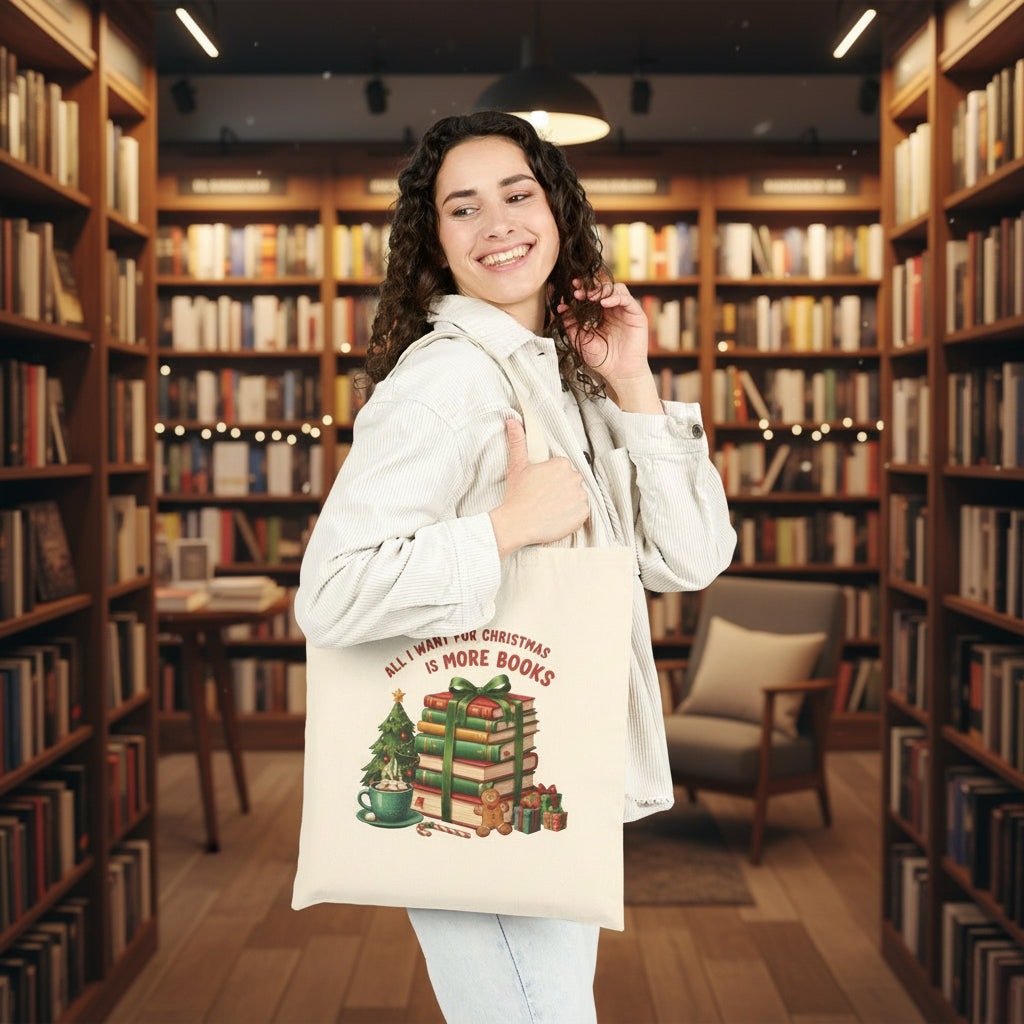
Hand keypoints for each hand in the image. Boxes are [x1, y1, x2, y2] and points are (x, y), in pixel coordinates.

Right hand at [488, 418, 588, 558]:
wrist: (517, 524)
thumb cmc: (517, 496)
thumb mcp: (517, 466)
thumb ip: (518, 441)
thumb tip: (512, 420)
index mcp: (561, 464)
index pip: (562, 469)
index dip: (551, 479)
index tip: (542, 487)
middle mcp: (574, 477)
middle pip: (571, 482)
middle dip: (561, 489)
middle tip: (545, 499)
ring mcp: (580, 496)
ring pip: (577, 496)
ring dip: (568, 502)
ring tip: (550, 509)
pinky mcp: (583, 514)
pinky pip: (582, 512)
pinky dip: (573, 516)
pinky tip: (557, 517)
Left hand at [556, 280, 649, 385]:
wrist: (620, 373)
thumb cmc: (602, 360)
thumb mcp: (581, 340)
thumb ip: (571, 324)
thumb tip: (560, 308)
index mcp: (600, 315)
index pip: (591, 296)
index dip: (581, 290)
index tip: (570, 290)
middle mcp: (613, 310)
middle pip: (603, 288)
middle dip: (589, 287)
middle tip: (577, 290)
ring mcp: (625, 311)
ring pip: (615, 289)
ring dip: (601, 290)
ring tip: (590, 297)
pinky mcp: (636, 315)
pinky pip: (626, 299)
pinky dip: (614, 297)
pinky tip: (603, 303)